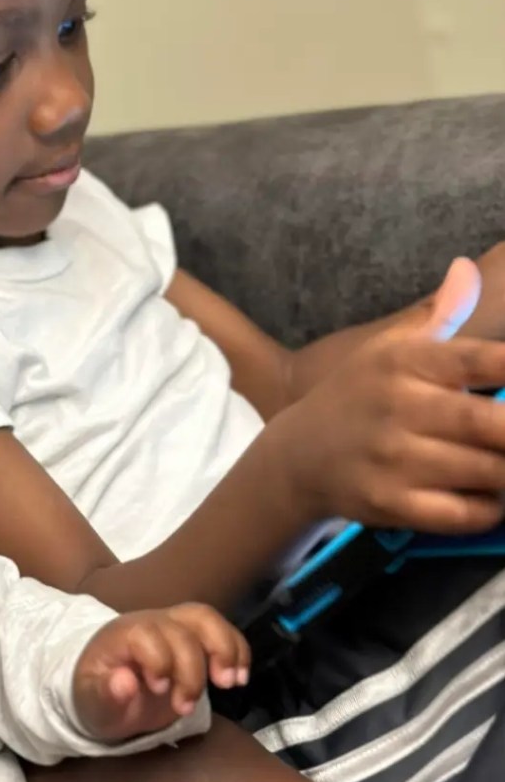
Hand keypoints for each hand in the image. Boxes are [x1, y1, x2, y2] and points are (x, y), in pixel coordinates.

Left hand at [73, 603, 249, 741]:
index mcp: (121, 635)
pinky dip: (237, 649)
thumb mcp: (91, 703)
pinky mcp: (193, 637)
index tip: (159, 690)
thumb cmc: (98, 695)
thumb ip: (104, 694)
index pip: (147, 633)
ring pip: (205, 618)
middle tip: (185, 706)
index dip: (159, 660)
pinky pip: (221, 629)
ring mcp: (173, 626)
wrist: (107, 689)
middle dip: (191, 670)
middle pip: (181, 629)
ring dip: (224, 649)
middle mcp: (149, 622)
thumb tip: (125, 682)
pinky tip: (241, 678)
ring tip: (228, 683)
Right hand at [271, 257, 504, 532]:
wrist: (297, 456)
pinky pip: (464, 513)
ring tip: (498, 459)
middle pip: (495, 424)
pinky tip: (488, 496)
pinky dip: (490, 510)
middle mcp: (398, 407)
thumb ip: (438, 315)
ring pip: (490, 473)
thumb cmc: (356, 397)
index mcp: (404, 362)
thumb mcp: (386, 349)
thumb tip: (467, 268)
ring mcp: (392, 459)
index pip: (484, 360)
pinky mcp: (388, 502)